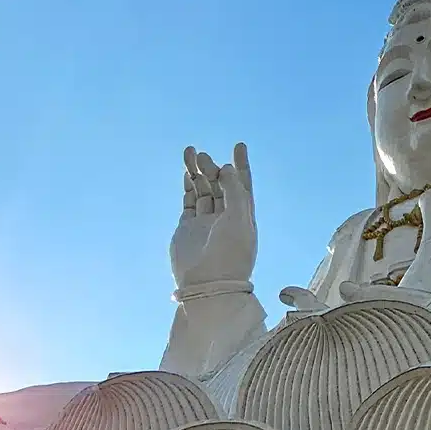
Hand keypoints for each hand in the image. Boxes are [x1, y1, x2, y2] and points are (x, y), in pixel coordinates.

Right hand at [171, 143, 257, 290]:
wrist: (207, 284)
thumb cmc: (230, 254)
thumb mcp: (239, 219)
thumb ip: (235, 191)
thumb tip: (227, 168)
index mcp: (243, 216)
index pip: (243, 184)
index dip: (241, 165)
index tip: (239, 145)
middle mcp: (225, 218)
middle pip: (220, 184)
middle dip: (212, 167)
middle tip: (203, 156)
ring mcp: (206, 223)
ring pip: (202, 190)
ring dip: (197, 172)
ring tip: (190, 153)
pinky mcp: (187, 229)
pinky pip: (189, 202)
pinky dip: (188, 187)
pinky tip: (187, 174)